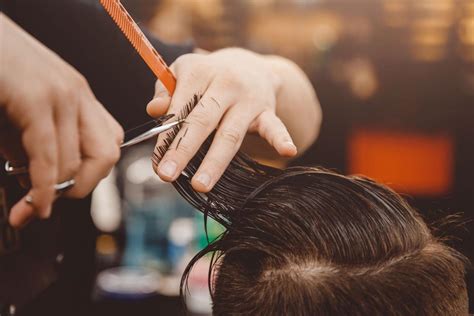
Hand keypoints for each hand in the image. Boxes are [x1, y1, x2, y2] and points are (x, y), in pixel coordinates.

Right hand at [0, 14, 123, 226]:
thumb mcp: (20, 110)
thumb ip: (33, 143)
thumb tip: (37, 180)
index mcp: (77, 94)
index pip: (110, 142)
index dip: (93, 173)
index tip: (66, 190)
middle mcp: (77, 93)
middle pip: (106, 156)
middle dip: (82, 188)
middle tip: (52, 202)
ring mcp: (60, 94)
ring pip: (75, 163)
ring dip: (52, 194)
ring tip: (26, 204)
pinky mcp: (35, 99)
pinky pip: (47, 157)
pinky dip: (42, 190)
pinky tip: (33, 205)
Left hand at [147, 48, 298, 192]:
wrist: (249, 65)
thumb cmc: (208, 77)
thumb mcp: (184, 74)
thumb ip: (166, 91)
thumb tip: (154, 111)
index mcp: (199, 72)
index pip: (179, 107)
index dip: (167, 135)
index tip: (157, 162)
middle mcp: (225, 83)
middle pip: (202, 121)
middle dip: (183, 149)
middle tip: (167, 175)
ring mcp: (248, 98)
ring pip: (230, 133)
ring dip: (215, 161)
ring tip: (200, 185)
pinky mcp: (267, 110)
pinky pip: (274, 126)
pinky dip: (281, 138)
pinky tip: (287, 151)